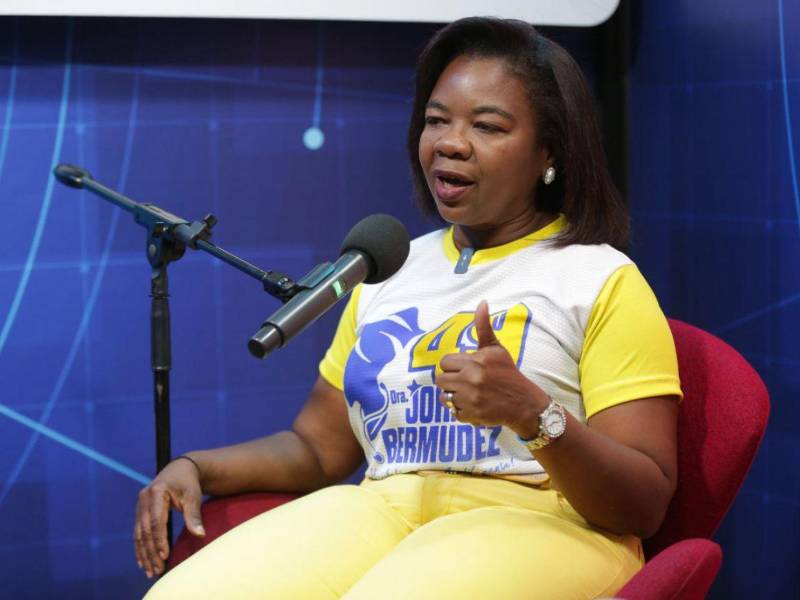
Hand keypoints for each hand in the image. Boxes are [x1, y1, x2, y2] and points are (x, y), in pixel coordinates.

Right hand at [134, 456, 204, 578]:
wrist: (180, 469)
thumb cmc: (189, 483)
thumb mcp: (193, 496)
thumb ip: (193, 515)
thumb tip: (200, 534)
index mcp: (156, 492)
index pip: (156, 522)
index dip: (159, 540)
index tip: (164, 556)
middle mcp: (144, 498)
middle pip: (145, 531)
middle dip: (150, 552)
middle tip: (156, 570)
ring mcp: (140, 504)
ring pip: (139, 534)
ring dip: (144, 553)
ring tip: (150, 570)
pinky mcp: (139, 510)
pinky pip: (138, 532)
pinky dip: (140, 547)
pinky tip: (143, 561)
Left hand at [435, 300, 547, 435]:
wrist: (524, 403)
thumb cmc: (508, 373)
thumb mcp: (496, 349)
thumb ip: (484, 327)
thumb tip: (482, 302)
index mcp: (476, 361)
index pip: (445, 362)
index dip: (452, 366)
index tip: (463, 369)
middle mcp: (471, 379)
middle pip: (441, 380)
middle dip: (450, 381)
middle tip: (464, 383)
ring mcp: (470, 398)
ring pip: (444, 397)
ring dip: (453, 397)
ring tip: (468, 395)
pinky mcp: (471, 415)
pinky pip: (453, 412)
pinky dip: (461, 411)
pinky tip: (473, 406)